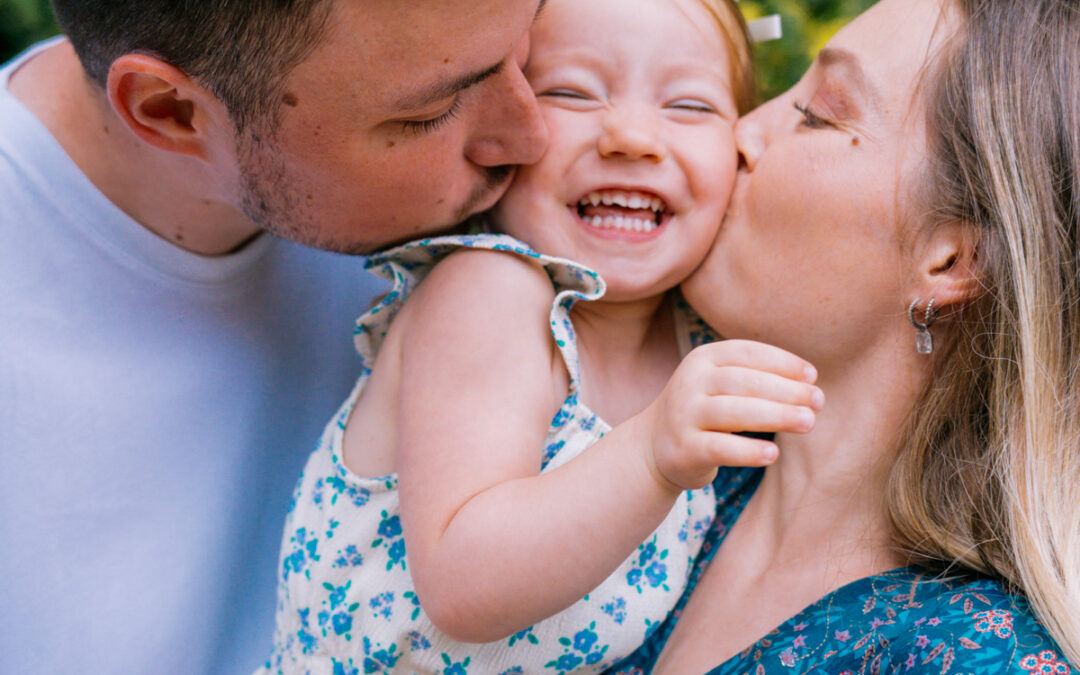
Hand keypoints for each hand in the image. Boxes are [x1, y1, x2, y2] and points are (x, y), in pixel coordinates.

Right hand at [642, 340, 823, 490]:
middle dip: (786, 390)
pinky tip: (773, 454)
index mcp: (703, 358)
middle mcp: (690, 382)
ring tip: (809, 422)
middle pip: (744, 382)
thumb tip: (810, 383)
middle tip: (819, 401)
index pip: (747, 353)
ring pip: (734, 412)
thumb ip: (758, 378)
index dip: (782, 362)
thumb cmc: (704, 411)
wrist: (654, 447)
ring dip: (776, 416)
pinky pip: (720, 448)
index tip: (813, 376)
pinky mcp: (684, 448)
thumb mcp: (722, 384)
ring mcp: (684, 415)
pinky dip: (748, 451)